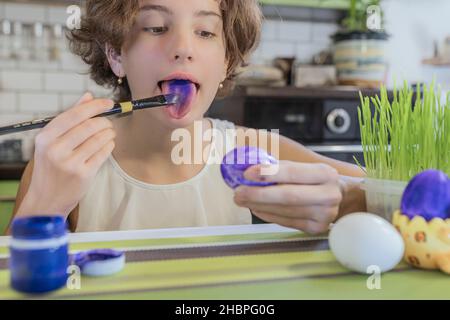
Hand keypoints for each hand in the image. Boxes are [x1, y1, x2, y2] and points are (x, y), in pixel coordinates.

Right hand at [18, 92, 115, 217]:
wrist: (46, 199)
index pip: (74, 115)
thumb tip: (88, 96)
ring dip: (109, 133)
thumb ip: (70, 118)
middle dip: (104, 121)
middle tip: (109, 122)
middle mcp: (55, 149)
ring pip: (99, 139)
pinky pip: (103, 153)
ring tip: (110, 132)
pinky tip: (108, 144)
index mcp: (45, 137)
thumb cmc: (50, 167)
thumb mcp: (51, 142)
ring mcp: (70, 163)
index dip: (95, 106)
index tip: (108, 103)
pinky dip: (109, 145)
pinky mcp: (83, 174)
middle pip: (89, 126)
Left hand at [233, 161, 342, 233]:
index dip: (268, 173)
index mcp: (325, 173)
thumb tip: (247, 166)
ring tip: (243, 200)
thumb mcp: (304, 168)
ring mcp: (325, 215)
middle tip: (237, 192)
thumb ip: (279, 168)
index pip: (293, 172)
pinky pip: (286, 222)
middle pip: (288, 196)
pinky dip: (268, 215)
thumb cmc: (313, 179)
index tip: (247, 173)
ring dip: (259, 205)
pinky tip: (256, 208)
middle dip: (259, 194)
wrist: (341, 197)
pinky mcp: (316, 228)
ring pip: (285, 211)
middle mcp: (329, 195)